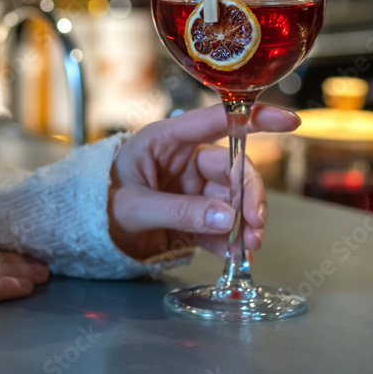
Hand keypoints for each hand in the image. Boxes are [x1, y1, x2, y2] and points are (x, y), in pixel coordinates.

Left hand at [108, 103, 299, 262]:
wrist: (84, 233)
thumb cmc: (98, 201)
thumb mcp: (134, 205)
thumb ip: (179, 210)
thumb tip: (228, 217)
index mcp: (167, 139)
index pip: (216, 121)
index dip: (253, 117)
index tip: (289, 120)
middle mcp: (184, 160)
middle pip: (231, 168)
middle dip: (249, 194)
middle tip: (257, 223)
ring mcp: (190, 189)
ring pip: (231, 199)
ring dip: (245, 221)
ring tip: (250, 245)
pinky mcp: (192, 217)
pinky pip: (220, 225)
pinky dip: (231, 240)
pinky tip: (237, 255)